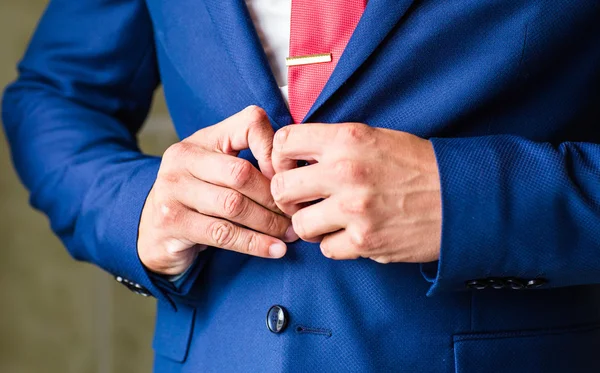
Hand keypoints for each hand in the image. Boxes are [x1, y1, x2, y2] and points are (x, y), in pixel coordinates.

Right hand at [138, 106, 297, 275]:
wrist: (153, 229)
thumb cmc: (199, 196)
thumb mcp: (219, 169)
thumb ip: (252, 161)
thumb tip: (299, 172)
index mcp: (203, 138)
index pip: (249, 124)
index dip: (274, 149)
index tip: (291, 176)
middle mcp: (183, 157)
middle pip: (242, 173)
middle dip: (274, 197)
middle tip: (295, 214)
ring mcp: (172, 189)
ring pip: (234, 205)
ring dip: (269, 224)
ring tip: (289, 234)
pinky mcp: (171, 221)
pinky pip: (223, 233)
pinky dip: (255, 244)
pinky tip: (275, 250)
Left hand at [270, 123, 440, 263]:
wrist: (461, 195)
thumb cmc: (419, 165)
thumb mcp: (375, 137)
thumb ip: (335, 144)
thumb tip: (297, 155)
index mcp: (347, 139)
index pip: (284, 141)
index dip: (279, 157)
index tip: (288, 167)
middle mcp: (345, 171)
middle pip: (281, 188)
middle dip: (286, 197)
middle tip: (301, 200)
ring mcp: (354, 209)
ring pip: (299, 224)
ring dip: (309, 225)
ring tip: (326, 220)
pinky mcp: (366, 240)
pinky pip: (327, 249)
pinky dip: (335, 244)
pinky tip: (351, 234)